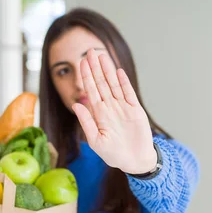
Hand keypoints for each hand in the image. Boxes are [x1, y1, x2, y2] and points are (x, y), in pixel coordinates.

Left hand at [72, 49, 156, 174]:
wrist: (134, 161)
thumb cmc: (113, 154)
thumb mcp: (96, 140)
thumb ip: (87, 122)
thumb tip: (76, 105)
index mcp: (99, 114)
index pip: (91, 91)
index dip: (86, 76)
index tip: (81, 63)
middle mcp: (110, 107)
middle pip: (101, 83)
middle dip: (95, 67)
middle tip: (90, 51)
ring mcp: (123, 107)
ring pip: (114, 84)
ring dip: (108, 70)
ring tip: (102, 55)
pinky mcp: (135, 110)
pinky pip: (128, 93)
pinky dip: (123, 83)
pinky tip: (118, 71)